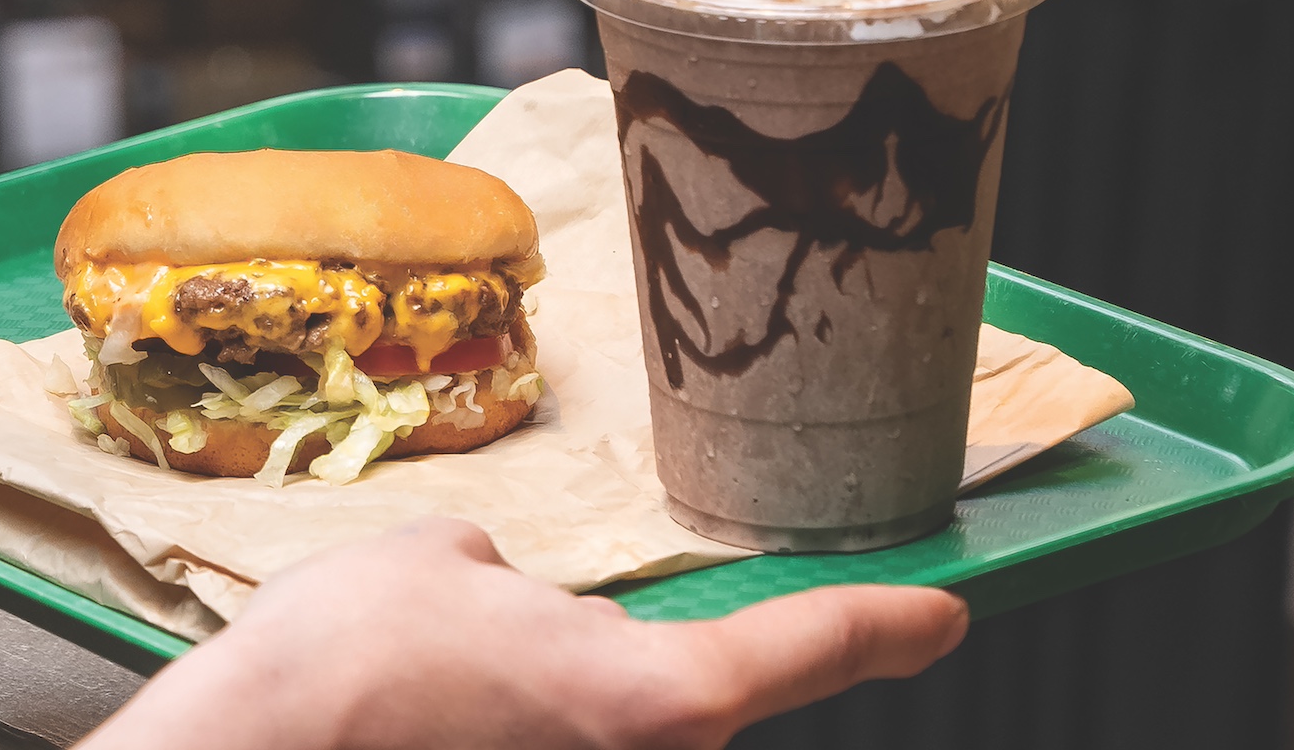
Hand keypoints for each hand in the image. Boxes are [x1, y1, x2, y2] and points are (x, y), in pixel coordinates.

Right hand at [81, 519, 967, 749]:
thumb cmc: (350, 660)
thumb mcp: (448, 561)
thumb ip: (516, 586)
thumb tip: (511, 612)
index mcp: (659, 696)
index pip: (806, 648)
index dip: (886, 627)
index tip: (943, 617)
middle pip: (690, 707)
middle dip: (625, 671)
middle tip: (508, 637)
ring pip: (609, 735)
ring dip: (556, 703)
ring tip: (439, 680)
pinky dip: (511, 728)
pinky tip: (426, 716)